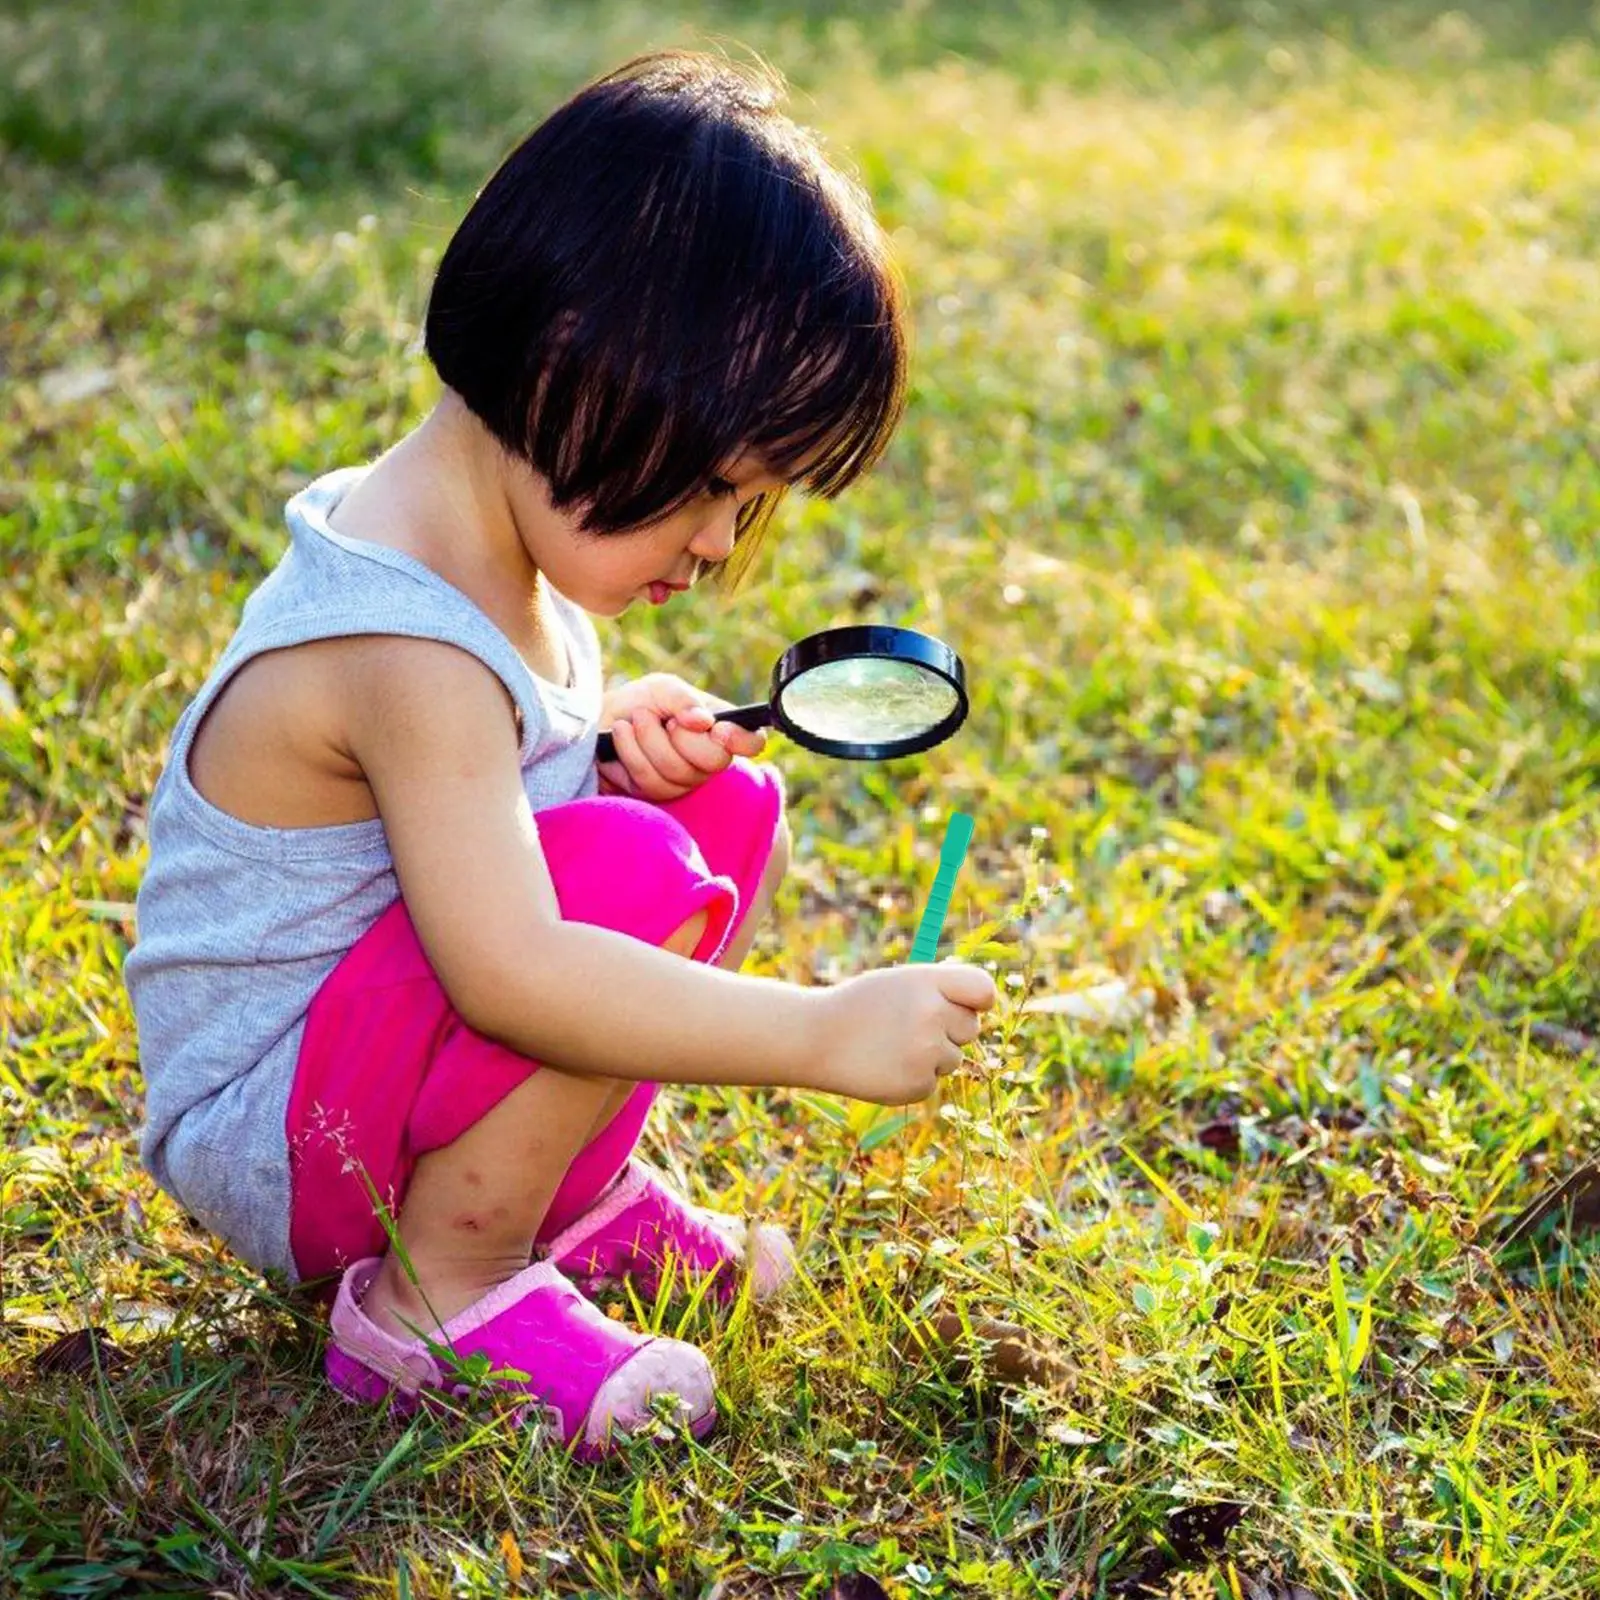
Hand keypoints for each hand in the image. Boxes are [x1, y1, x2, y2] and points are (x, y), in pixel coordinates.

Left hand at [597, 672, 766, 801]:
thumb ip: (683, 699)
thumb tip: (703, 721)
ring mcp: (684, 781)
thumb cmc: (640, 703)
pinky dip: (630, 751)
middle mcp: (708, 759)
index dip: (742, 740)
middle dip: (683, 737)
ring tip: (635, 719)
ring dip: (649, 739)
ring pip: (677, 771)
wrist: (599, 721)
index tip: (719, 730)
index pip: (752, 742)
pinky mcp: (656, 795)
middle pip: (715, 761)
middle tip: (665, 719)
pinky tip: (621, 734)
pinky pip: (649, 781)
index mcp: (719, 729)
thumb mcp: (662, 689)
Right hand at [808, 962, 998, 1105]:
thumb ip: (938, 990)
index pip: (983, 989)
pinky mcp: (918, 1084)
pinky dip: (913, 1077)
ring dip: (930, 1056)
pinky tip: (884, 1066)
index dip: (978, 1000)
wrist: (815, 1039)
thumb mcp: (898, 984)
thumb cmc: (859, 1007)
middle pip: (970, 1027)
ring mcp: (926, 1052)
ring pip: (953, 1058)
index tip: (969, 1006)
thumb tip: (980, 1002)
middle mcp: (932, 1014)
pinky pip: (932, 1081)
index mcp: (928, 982)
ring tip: (891, 1047)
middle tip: (911, 1027)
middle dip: (949, 1030)